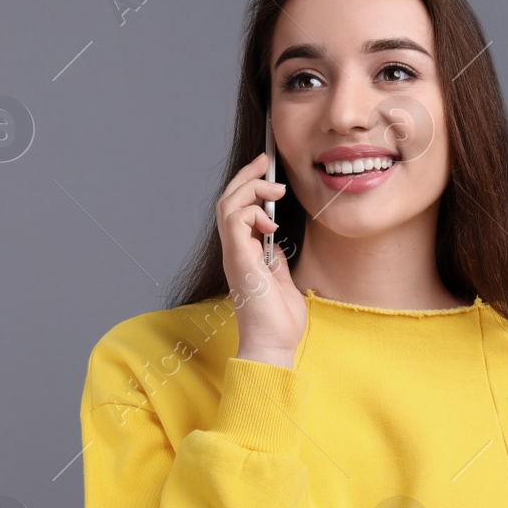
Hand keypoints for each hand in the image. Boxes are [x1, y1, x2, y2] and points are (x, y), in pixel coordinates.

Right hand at [218, 151, 305, 366]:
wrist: (274, 344)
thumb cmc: (278, 320)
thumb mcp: (281, 279)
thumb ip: (274, 259)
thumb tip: (274, 242)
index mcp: (243, 255)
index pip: (236, 211)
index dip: (248, 186)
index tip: (266, 170)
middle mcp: (234, 252)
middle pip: (227, 201)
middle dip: (246, 177)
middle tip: (266, 163)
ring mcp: (234, 255)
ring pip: (227, 205)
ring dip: (250, 189)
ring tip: (274, 189)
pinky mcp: (239, 259)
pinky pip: (234, 221)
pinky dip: (252, 211)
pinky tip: (272, 221)